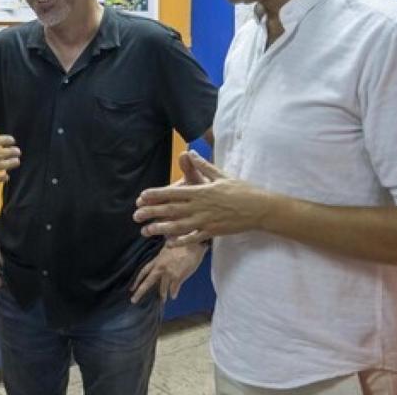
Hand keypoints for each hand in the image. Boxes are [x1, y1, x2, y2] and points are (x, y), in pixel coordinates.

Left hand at [130, 243, 206, 302]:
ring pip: (162, 288)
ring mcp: (169, 273)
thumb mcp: (167, 246)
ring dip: (162, 295)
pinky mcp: (178, 277)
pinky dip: (173, 293)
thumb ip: (162, 254)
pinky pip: (174, 289)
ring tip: (162, 300)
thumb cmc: (181, 242)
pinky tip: (173, 296)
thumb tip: (161, 257)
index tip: (132, 288)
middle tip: (133, 300)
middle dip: (140, 292)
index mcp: (157, 260)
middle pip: (148, 282)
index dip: (137, 280)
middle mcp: (160, 268)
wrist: (193, 243)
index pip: (143, 271)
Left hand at [133, 151, 269, 244]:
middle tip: (136, 215)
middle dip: (152, 212)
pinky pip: (194, 237)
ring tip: (146, 231)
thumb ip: (203, 166)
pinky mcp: (213, 232)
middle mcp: (200, 206)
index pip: (173, 192)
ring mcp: (206, 221)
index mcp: (201, 191)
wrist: (260, 208)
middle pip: (171, 210)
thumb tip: (190, 153)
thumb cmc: (242, 190)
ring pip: (179, 226)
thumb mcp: (221, 175)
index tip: (142, 197)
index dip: (156, 195)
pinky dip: (181, 241)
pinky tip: (169, 243)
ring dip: (161, 228)